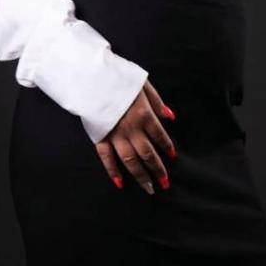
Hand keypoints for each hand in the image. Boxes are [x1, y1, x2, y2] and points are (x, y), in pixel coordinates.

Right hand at [95, 80, 176, 194]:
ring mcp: (115, 134)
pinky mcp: (100, 136)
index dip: (168, 147)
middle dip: (157, 170)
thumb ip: (157, 101)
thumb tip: (170, 117)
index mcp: (144, 114)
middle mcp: (131, 128)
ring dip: (140, 176)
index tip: (173, 157)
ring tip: (149, 189)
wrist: (92, 77)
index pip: (160, 136)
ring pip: (130, 160)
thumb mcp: (143, 84)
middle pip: (147, 154)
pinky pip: (106, 157)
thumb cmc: (119, 79)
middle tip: (165, 183)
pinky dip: (113, 171)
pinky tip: (120, 182)